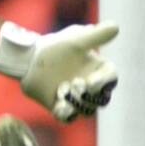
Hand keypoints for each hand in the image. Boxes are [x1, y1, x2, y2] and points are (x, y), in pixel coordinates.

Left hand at [0, 20, 118, 121]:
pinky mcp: (60, 107)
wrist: (29, 59)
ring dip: (77, 103)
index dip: (104, 82)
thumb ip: (96, 35)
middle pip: (102, 99)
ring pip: (87, 110)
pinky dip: (65, 113)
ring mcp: (75, 98)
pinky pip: (68, 118)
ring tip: (62, 90)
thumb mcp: (75, 40)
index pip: (111, 79)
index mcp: (98, 70)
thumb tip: (115, 27)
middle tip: (75, 83)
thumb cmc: (54, 46)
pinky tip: (58, 104)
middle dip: (91, 95)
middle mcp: (90, 86)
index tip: (90, 80)